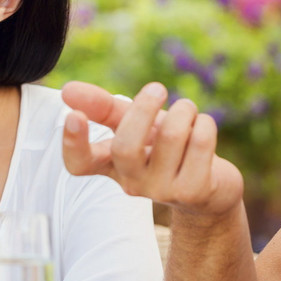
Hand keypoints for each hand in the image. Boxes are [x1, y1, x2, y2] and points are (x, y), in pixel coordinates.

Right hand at [61, 81, 244, 218]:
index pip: (80, 164)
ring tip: (187, 110)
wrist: (213, 186)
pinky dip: (204, 123)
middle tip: (157, 88)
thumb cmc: (168, 150)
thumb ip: (104, 108)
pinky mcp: (194, 192)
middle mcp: (133, 182)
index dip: (72, 143)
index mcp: (112, 165)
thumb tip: (67, 90)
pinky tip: (203, 127)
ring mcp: (163, 191)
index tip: (73, 115)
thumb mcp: (137, 125)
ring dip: (184, 110)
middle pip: (126, 148)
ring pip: (171, 135)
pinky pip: (200, 142)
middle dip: (143, 109)